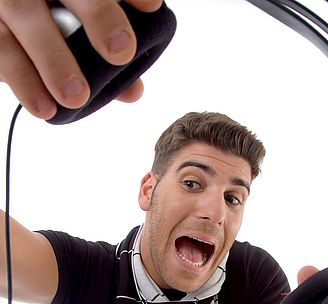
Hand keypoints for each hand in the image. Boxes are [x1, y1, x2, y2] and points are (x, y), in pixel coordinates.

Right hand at [0, 0, 163, 118]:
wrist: (7, 26)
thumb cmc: (55, 30)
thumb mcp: (81, 33)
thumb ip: (106, 55)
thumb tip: (133, 91)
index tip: (152, 7)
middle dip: (99, 14)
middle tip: (121, 51)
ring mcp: (7, 3)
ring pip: (26, 18)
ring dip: (54, 59)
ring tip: (77, 97)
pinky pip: (1, 53)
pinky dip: (23, 82)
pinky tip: (44, 108)